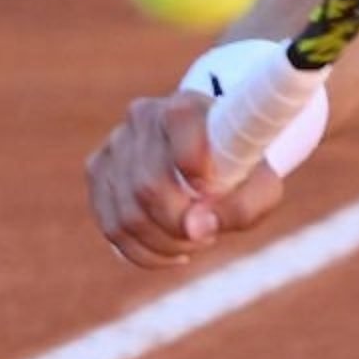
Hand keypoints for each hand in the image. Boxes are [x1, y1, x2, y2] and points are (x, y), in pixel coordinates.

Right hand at [85, 90, 288, 269]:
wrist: (211, 158)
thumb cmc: (241, 171)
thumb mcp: (261, 186)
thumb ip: (242, 206)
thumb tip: (195, 228)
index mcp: (187, 106)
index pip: (179, 123)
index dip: (193, 164)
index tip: (210, 192)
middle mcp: (143, 116)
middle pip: (148, 186)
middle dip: (180, 225)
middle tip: (207, 236)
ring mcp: (114, 144)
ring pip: (127, 214)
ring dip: (165, 242)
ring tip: (193, 241)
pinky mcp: (97, 171)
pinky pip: (111, 227)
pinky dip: (143, 252)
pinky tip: (171, 252)